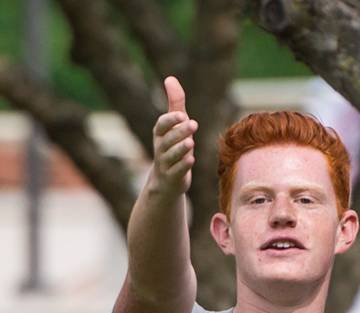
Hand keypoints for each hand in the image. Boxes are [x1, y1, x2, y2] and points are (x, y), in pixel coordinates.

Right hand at [152, 76, 196, 195]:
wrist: (166, 181)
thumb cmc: (173, 148)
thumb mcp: (175, 126)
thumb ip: (175, 104)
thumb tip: (170, 78)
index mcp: (160, 134)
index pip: (162, 124)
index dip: (170, 120)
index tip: (182, 114)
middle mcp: (160, 147)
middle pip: (168, 139)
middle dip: (179, 131)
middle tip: (193, 124)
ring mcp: (165, 164)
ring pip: (171, 155)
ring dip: (181, 148)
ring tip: (191, 142)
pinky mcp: (172, 178)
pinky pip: (177, 171)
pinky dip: (183, 166)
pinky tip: (191, 160)